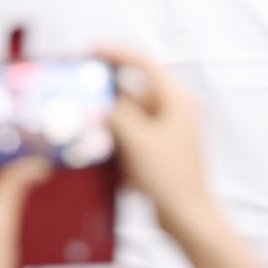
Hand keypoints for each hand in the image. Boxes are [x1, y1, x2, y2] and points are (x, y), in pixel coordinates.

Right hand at [99, 46, 209, 228]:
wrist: (187, 217)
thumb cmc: (171, 178)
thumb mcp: (138, 141)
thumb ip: (117, 114)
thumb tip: (101, 99)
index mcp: (177, 98)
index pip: (144, 63)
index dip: (116, 52)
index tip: (90, 51)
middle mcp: (174, 107)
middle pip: (134, 87)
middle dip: (107, 89)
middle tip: (80, 87)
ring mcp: (167, 127)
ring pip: (130, 111)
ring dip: (110, 115)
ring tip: (85, 117)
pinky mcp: (159, 145)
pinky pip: (132, 130)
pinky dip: (117, 134)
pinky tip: (102, 145)